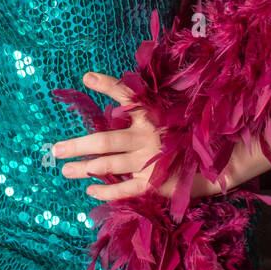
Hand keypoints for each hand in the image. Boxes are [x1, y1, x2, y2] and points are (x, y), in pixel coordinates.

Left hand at [52, 71, 229, 202]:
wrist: (214, 161)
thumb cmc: (181, 132)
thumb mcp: (162, 110)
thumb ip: (134, 100)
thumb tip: (95, 83)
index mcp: (151, 114)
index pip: (126, 94)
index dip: (106, 84)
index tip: (86, 77)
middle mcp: (146, 136)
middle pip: (104, 141)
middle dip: (77, 145)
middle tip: (55, 150)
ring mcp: (149, 160)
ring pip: (109, 165)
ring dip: (84, 168)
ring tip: (65, 170)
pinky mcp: (154, 181)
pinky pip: (125, 189)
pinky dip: (106, 192)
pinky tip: (90, 191)